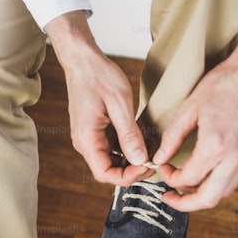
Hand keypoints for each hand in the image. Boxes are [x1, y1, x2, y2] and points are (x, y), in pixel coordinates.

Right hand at [45, 11, 151, 185]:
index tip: (147, 167)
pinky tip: (143, 136)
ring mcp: (89, 137)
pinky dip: (128, 146)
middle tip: (155, 159)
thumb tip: (140, 160)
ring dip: (132, 157)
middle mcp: (85, 142)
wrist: (82, 60)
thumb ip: (129, 135)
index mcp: (87, 139)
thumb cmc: (98, 76)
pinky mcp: (95, 130)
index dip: (127, 177)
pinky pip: (111, 146)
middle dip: (133, 169)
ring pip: (112, 159)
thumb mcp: (119, 104)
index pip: (105, 173)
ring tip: (152, 145)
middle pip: (109, 169)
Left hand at [154, 36, 237, 211]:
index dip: (169, 178)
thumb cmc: (224, 83)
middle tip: (170, 197)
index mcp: (216, 146)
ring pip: (226, 191)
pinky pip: (237, 176)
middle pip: (210, 198)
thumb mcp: (189, 108)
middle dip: (186, 203)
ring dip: (204, 193)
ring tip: (185, 185)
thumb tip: (159, 159)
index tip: (162, 168)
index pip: (187, 180)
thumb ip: (172, 138)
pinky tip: (206, 170)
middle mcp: (236, 157)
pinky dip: (218, 180)